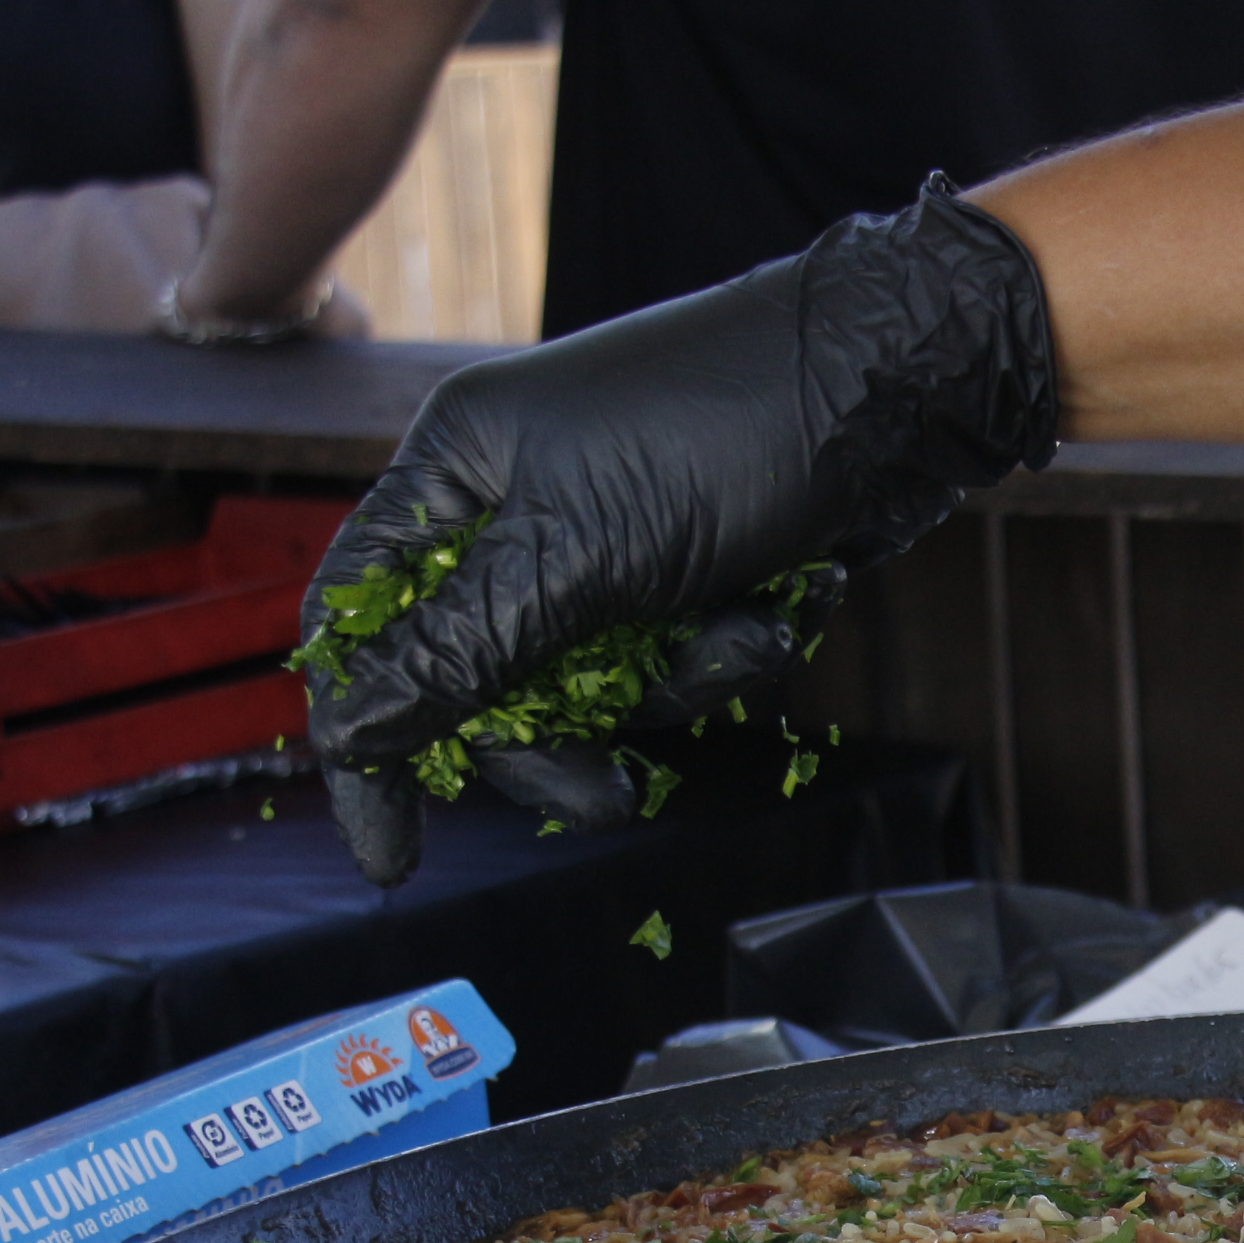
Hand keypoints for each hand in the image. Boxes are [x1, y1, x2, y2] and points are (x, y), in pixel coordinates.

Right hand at [301, 178, 1056, 884]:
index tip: (393, 854)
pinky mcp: (688, 571)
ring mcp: (608, 539)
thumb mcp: (578, 557)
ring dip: (679, 682)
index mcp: (457, 470)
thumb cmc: (723, 436)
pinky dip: (732, 650)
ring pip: (596, 687)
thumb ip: (460, 654)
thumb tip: (348, 732)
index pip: (361, 623)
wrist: (895, 388)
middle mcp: (519, 504)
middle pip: (483, 682)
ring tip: (743, 629)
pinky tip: (784, 599)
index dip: (366, 742)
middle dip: (560, 741)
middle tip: (610, 793)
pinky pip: (678, 661)